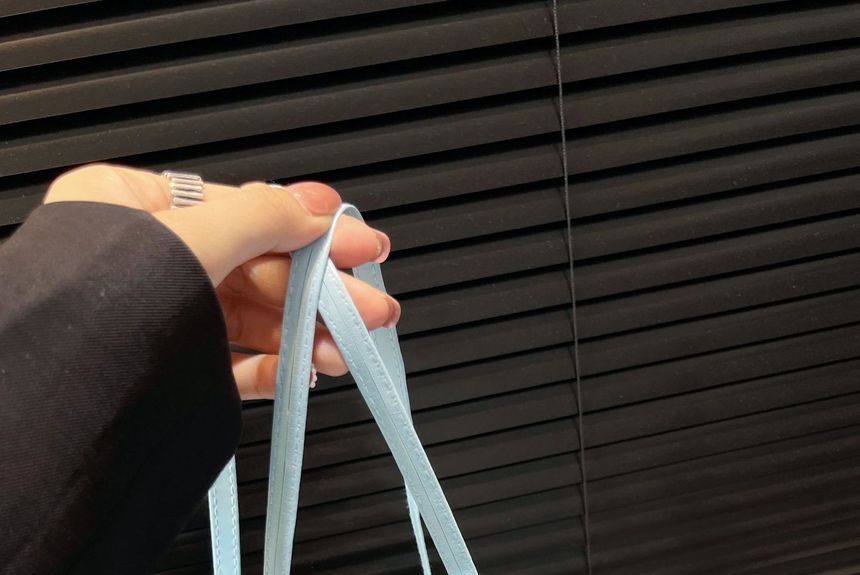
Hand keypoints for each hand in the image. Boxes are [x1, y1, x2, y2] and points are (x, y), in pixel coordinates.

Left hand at [44, 163, 399, 398]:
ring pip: (252, 320)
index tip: (358, 243)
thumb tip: (313, 208)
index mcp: (135, 211)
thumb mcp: (191, 236)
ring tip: (348, 347)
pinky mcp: (169, 372)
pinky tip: (307, 369)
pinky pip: (233, 363)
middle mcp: (148, 263)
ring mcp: (160, 320)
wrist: (52, 406)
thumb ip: (262, 216)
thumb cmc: (93, 306)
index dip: (309, 229)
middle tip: (371, 307)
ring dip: (306, 333)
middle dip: (321, 290)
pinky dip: (274, 367)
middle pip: (257, 269)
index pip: (243, 212)